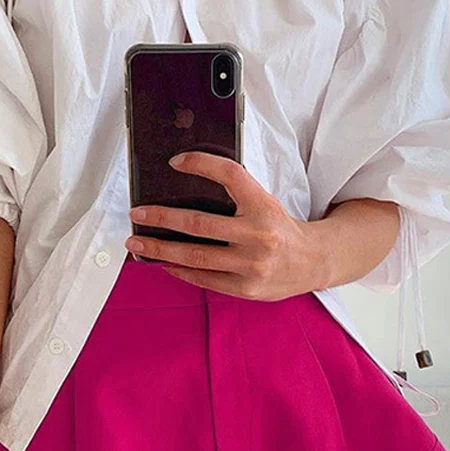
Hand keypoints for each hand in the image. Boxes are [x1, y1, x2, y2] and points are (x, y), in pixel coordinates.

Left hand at [125, 151, 329, 300]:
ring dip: (161, 250)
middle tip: (137, 215)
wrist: (312, 262)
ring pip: (195, 256)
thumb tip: (187, 186)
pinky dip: (180, 270)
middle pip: (199, 223)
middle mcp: (258, 235)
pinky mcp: (245, 288)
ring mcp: (251, 265)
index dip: (202, 164)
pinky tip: (164, 263)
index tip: (175, 162)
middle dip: (162, 219)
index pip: (230, 175)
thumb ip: (235, 195)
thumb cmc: (280, 230)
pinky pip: (204, 279)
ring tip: (138, 245)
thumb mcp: (264, 202)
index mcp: (263, 205)